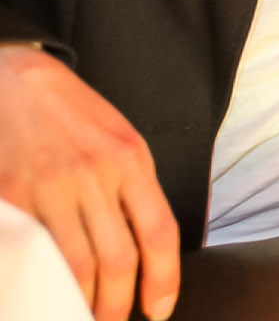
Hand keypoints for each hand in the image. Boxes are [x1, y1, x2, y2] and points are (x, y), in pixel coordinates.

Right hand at [0, 45, 178, 320]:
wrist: (15, 81)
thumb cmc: (72, 114)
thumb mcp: (120, 139)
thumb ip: (133, 188)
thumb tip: (145, 247)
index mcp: (130, 160)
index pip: (158, 232)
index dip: (163, 279)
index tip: (158, 310)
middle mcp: (94, 175)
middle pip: (117, 258)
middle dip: (118, 303)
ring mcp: (49, 187)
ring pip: (74, 264)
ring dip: (82, 302)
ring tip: (83, 315)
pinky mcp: (12, 197)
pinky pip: (32, 252)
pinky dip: (40, 281)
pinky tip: (44, 294)